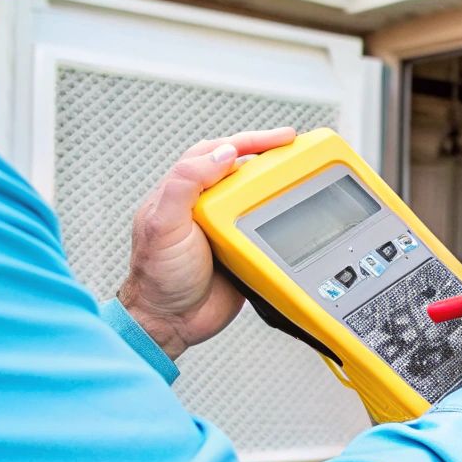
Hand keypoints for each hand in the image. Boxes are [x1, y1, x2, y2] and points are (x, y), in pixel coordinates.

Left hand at [118, 128, 297, 358]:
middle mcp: (206, 206)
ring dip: (281, 188)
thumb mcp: (163, 224)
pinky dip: (283, 222)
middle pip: (245, 170)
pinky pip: (267, 230)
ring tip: (304, 181)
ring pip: (259, 198)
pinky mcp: (243, 251)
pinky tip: (296, 219)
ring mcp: (226, 228)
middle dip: (273, 157)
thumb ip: (186, 183)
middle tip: (302, 153)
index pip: (219, 151)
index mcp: (184, 192)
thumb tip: (222, 153)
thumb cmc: (157, 277)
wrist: (171, 323)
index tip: (280, 139)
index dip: (250, 141)